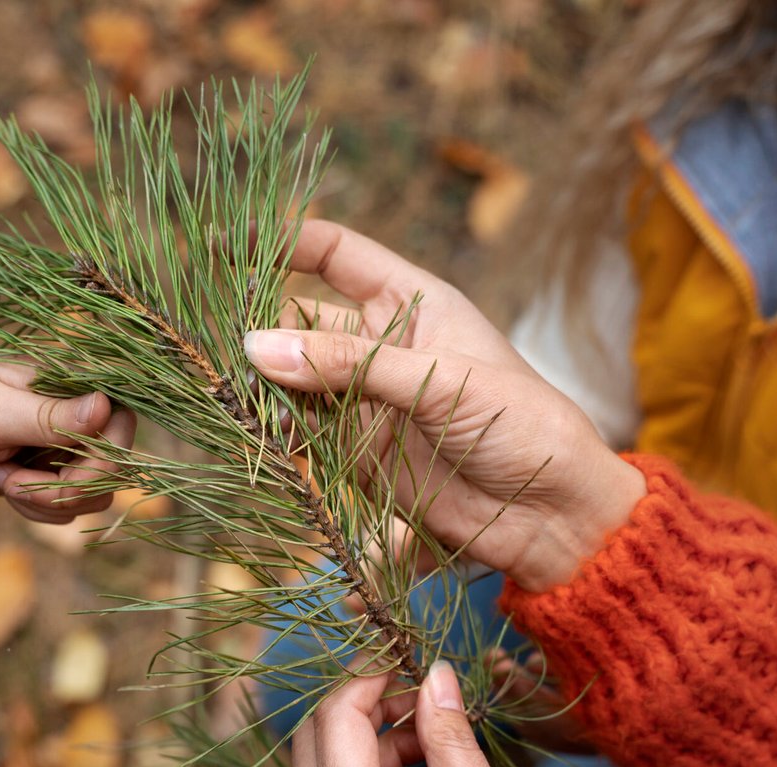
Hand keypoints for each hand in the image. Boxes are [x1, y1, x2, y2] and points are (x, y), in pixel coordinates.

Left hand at [0, 361, 134, 523]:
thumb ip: (50, 416)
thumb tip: (106, 406)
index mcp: (69, 386)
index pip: (122, 424)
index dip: (103, 460)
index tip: (61, 473)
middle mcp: (76, 418)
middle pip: (113, 468)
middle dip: (66, 490)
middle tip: (13, 483)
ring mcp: (65, 450)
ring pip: (94, 495)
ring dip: (48, 502)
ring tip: (2, 479)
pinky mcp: (50, 477)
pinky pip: (69, 509)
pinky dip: (38, 510)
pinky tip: (2, 484)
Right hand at [243, 221, 644, 591]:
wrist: (555, 513)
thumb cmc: (524, 425)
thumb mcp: (440, 382)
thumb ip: (349, 366)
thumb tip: (257, 348)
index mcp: (414, 303)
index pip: (334, 254)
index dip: (280, 242)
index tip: (223, 247)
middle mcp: (384, 346)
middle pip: (301, 323)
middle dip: (261, 332)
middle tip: (221, 353)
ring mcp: (370, 402)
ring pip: (296, 383)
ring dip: (265, 390)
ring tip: (233, 400)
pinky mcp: (362, 457)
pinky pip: (307, 438)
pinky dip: (280, 439)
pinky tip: (261, 441)